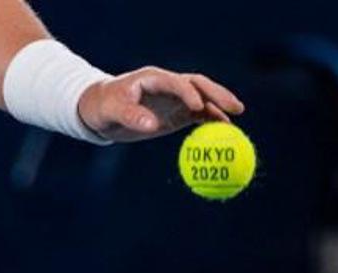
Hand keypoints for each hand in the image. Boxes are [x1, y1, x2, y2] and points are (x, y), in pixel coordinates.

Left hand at [77, 67, 244, 142]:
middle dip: (217, 94)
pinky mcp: (176, 113)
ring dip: (219, 106)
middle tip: (234, 106)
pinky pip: (198, 115)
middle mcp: (169, 86)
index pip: (177, 82)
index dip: (188, 93)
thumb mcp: (112, 111)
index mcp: (154, 79)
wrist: (100, 110)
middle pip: (198, 86)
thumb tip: (152, 125)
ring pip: (203, 99)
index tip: (198, 106)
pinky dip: (212, 120)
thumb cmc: (103, 107)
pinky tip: (225, 128)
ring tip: (237, 115)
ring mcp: (175, 99)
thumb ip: (131, 116)